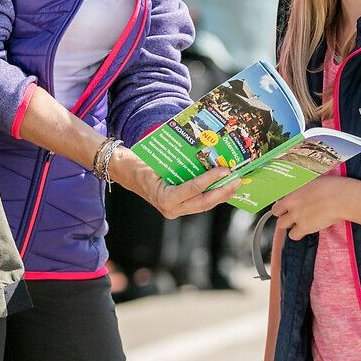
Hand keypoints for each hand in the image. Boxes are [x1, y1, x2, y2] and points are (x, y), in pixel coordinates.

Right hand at [114, 152, 235, 218]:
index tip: (224, 170)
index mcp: (164, 198)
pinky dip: (211, 194)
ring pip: (203, 205)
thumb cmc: (137, 165)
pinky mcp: (179, 206)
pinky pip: (198, 202)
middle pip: (203, 203)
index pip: (193, 190)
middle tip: (236, 180)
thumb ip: (178, 162)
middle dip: (222, 192)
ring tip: (234, 184)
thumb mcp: (156, 161)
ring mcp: (175, 209)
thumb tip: (203, 151)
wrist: (124, 171)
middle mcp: (170, 208)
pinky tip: (222, 186)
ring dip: (220, 194)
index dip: (211, 180)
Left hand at [270, 174, 355, 240]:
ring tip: (299, 222)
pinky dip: (297, 234)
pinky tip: (305, 230)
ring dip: (288, 224)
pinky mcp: (304, 228)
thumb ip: (304, 188)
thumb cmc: (333, 186)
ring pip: (281, 225)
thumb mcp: (314, 181)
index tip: (287, 204)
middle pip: (276, 212)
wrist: (341, 198)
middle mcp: (291, 204)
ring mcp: (296, 216)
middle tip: (291, 214)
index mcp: (293, 191)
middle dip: (282, 213)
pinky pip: (293, 236)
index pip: (277, 199)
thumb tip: (304, 189)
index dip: (282, 203)